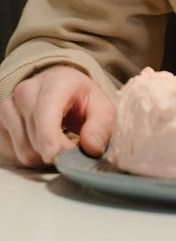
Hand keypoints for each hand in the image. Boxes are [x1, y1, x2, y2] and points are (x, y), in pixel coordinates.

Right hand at [0, 66, 114, 167]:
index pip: (45, 113)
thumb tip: (90, 148)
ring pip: (24, 153)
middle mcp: (26, 91)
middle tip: (74, 147)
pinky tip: (43, 143)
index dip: (50, 140)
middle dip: (58, 152)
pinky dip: (32, 157)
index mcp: (55, 83)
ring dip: (45, 158)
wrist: (60, 88)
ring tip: (60, 143)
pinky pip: (14, 155)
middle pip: (36, 141)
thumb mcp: (102, 108)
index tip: (59, 157)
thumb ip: (101, 127)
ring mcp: (9, 107)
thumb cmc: (81, 98)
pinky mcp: (0, 123)